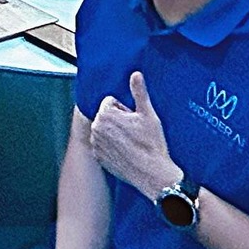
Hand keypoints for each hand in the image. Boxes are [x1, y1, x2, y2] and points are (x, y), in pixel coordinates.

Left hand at [89, 71, 179, 200]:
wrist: (153, 174)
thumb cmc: (151, 144)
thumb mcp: (148, 114)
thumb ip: (139, 92)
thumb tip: (135, 74)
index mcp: (105, 115)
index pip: (110, 102)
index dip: (125, 109)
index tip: (135, 120)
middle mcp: (95, 129)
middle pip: (106, 116)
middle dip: (119, 120)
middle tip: (135, 131)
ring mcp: (95, 144)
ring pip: (104, 130)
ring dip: (115, 132)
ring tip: (132, 142)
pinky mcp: (98, 157)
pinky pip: (103, 145)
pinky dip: (112, 146)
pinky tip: (126, 152)